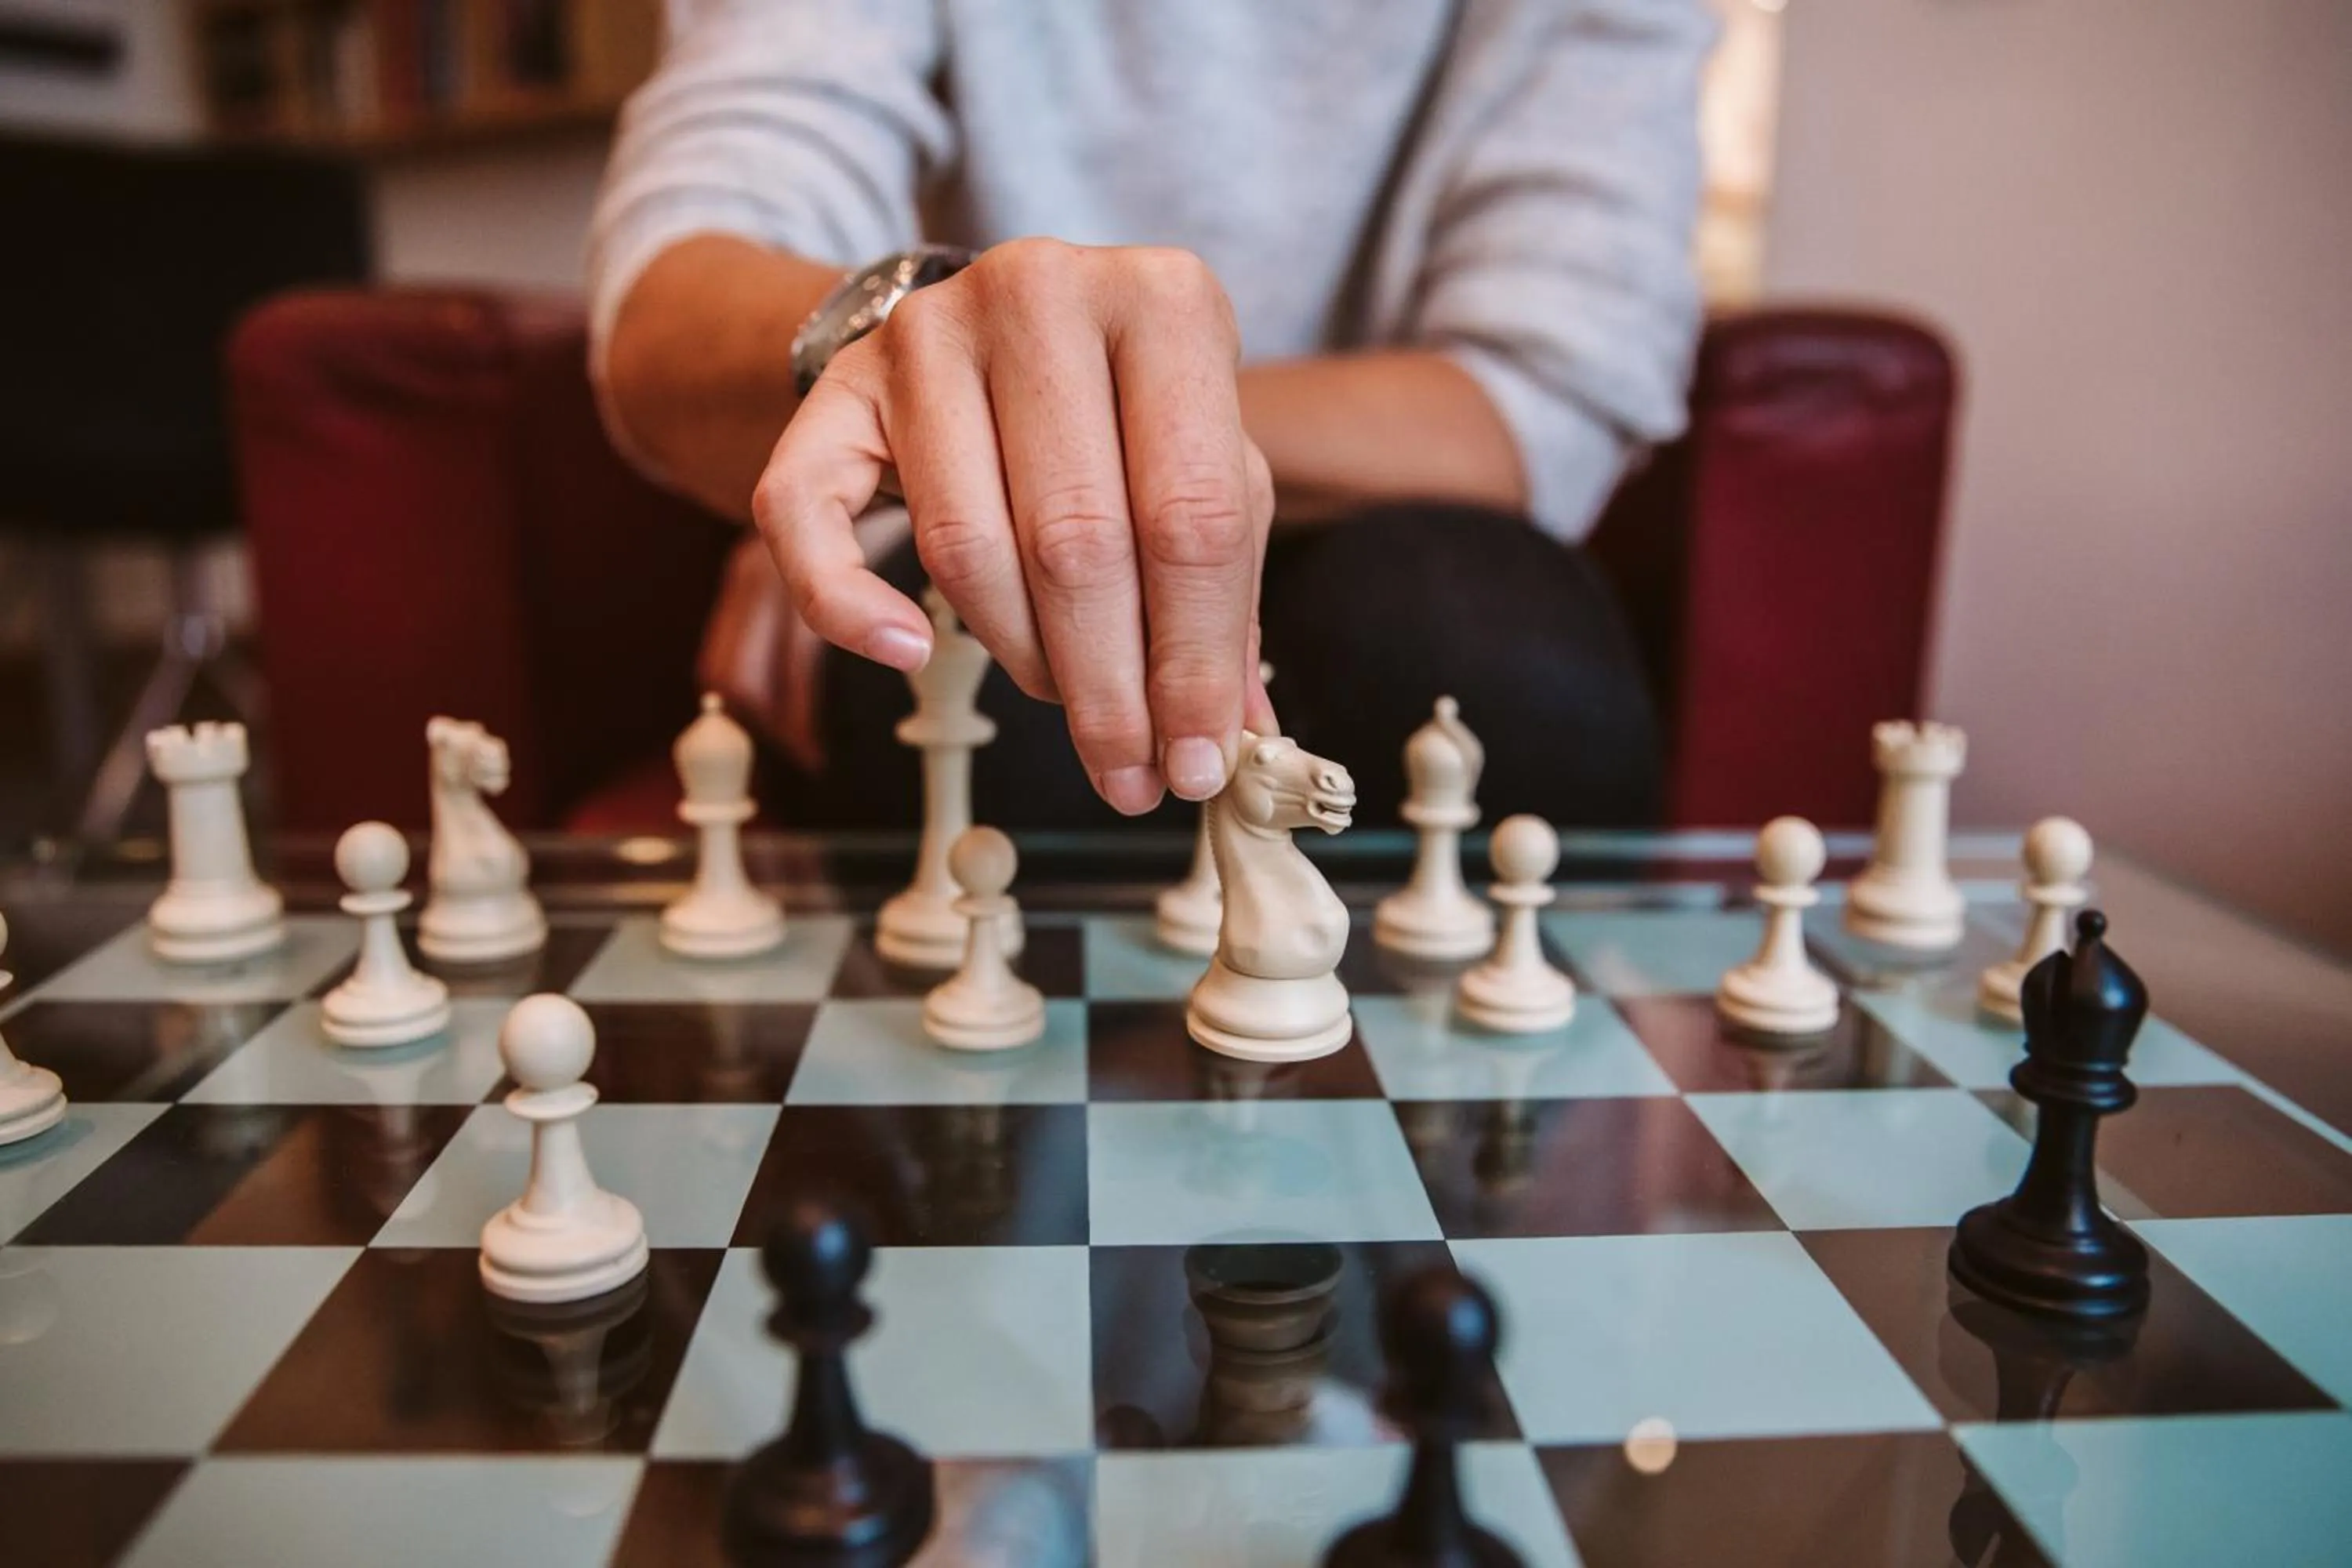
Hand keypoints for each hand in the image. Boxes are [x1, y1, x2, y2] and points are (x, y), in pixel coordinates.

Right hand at [752, 239, 1277, 814]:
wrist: (1000, 328)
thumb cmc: (1126, 414)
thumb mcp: (1203, 469)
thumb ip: (1225, 592)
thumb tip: (1235, 735)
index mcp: (1166, 302)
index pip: (1195, 515)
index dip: (1197, 662)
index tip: (1197, 762)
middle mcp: (1043, 293)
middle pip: (1079, 540)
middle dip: (1109, 687)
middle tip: (1127, 771)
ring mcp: (928, 334)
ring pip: (966, 547)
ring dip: (1021, 656)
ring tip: (1062, 698)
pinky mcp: (839, 386)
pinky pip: (808, 517)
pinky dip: (850, 607)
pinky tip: (908, 653)